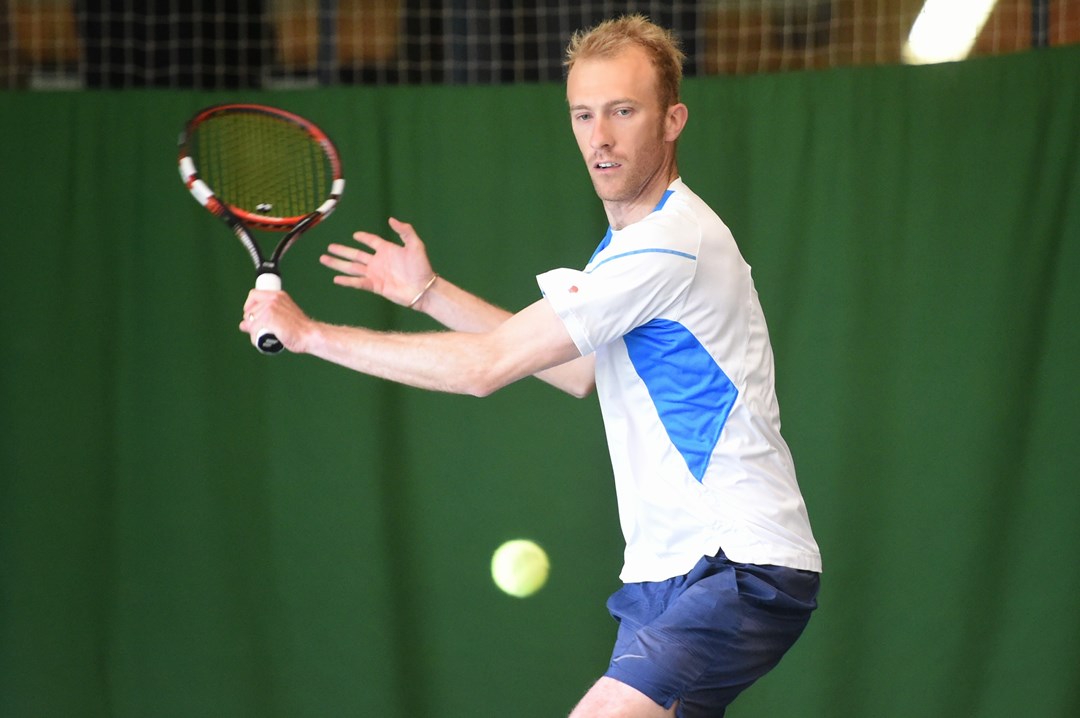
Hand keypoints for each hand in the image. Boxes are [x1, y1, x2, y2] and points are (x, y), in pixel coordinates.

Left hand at [240, 289, 312, 352]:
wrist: (309, 335)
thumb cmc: (299, 329)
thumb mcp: (283, 317)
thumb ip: (265, 317)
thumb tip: (243, 325)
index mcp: (278, 296)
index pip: (253, 295)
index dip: (249, 306)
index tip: (251, 316)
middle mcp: (273, 298)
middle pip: (249, 311)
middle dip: (251, 324)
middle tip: (261, 332)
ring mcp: (270, 307)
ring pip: (250, 322)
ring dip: (254, 333)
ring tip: (266, 338)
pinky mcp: (268, 318)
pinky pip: (253, 329)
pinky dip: (256, 338)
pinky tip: (264, 341)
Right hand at [320, 217, 435, 307]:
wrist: (423, 289)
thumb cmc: (422, 267)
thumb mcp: (416, 245)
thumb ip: (405, 230)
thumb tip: (391, 219)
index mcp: (387, 250)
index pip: (372, 241)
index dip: (364, 237)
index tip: (355, 235)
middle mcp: (378, 261)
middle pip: (355, 254)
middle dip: (342, 251)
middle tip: (329, 247)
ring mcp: (375, 274)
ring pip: (352, 267)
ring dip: (338, 264)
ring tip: (324, 259)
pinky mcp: (375, 286)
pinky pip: (358, 282)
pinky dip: (347, 281)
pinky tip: (336, 278)